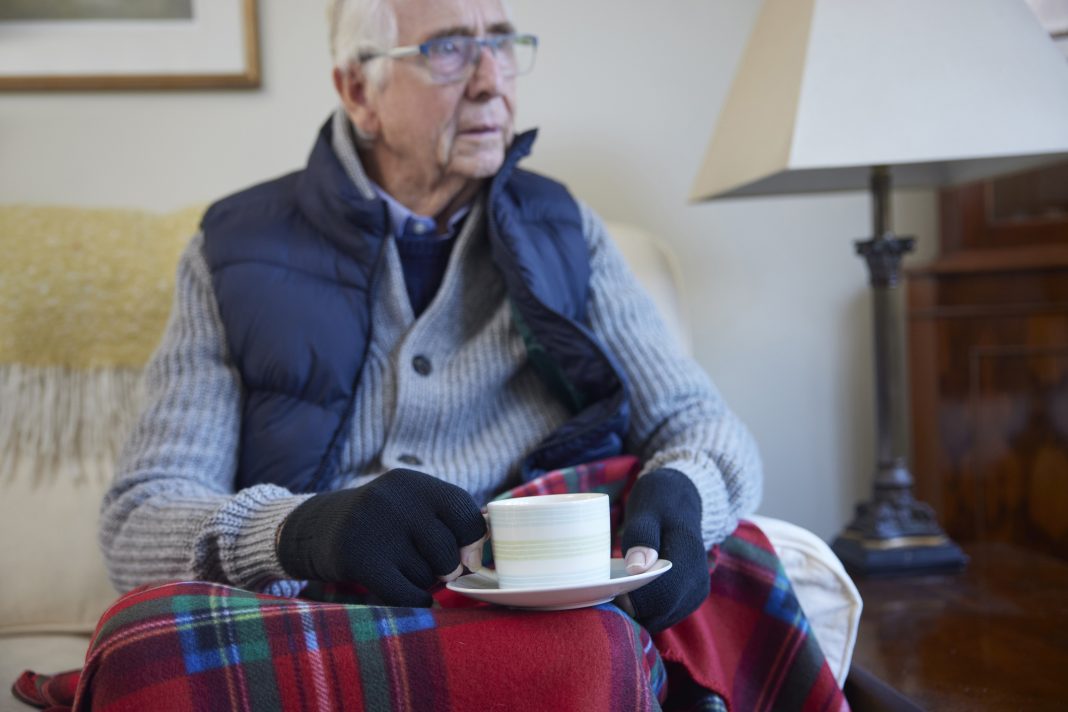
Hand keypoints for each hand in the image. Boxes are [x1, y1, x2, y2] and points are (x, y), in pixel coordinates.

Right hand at [276, 468, 486, 606]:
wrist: (313, 527)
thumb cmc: (379, 522)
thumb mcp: (409, 504)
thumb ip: (446, 520)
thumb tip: (481, 557)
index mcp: (414, 483)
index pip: (465, 513)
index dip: (474, 541)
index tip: (468, 556)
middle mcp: (395, 500)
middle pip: (449, 550)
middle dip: (445, 567)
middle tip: (430, 567)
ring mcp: (375, 528)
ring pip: (427, 575)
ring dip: (420, 582)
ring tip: (400, 569)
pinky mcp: (360, 559)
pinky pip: (407, 594)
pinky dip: (413, 601)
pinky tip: (404, 593)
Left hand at [617, 469, 708, 632]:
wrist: (679, 502)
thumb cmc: (658, 504)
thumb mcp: (647, 513)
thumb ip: (642, 538)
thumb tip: (637, 569)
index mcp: (689, 555)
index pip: (663, 595)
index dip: (634, 600)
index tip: (611, 589)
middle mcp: (699, 580)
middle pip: (662, 612)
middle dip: (632, 609)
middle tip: (609, 592)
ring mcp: (697, 592)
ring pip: (663, 619)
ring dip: (638, 612)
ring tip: (619, 590)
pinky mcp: (691, 599)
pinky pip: (665, 615)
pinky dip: (646, 611)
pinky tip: (632, 594)